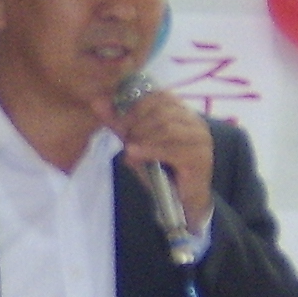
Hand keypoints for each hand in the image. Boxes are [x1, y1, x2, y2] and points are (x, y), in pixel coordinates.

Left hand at [101, 87, 215, 229]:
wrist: (183, 201)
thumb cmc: (161, 170)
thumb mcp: (136, 143)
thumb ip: (119, 124)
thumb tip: (97, 102)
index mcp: (183, 113)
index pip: (160, 95)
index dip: (136, 105)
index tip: (119, 121)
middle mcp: (195, 122)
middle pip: (161, 110)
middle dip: (137, 122)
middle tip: (124, 136)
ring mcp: (200, 139)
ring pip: (166, 127)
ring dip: (142, 136)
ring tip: (129, 147)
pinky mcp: (199, 158)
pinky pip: (170, 148)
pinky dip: (148, 150)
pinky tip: (134, 154)